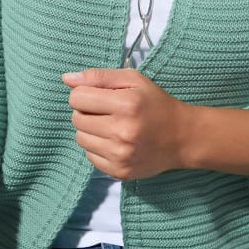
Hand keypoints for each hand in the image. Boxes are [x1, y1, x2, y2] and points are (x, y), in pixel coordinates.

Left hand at [63, 67, 190, 179]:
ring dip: (90, 130)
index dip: (84, 93)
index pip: (78, 98)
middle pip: (76, 118)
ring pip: (80, 138)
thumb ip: (99, 76)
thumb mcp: (133, 80)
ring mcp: (121, 154)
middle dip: (86, 111)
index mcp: (126, 104)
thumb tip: (66, 78)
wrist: (182, 137)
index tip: (98, 96)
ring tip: (110, 125)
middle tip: (106, 111)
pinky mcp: (119, 171)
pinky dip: (97, 147)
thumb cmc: (155, 103)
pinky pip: (89, 156)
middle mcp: (122, 131)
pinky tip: (114, 141)